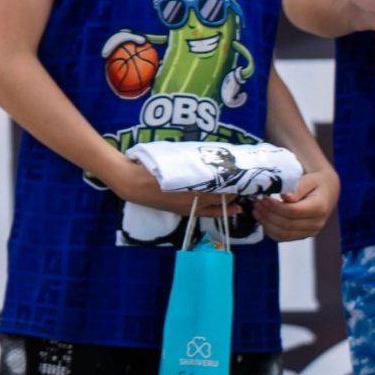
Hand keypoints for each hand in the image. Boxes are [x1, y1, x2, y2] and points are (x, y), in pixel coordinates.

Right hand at [93, 155, 239, 219]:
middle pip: (217, 200)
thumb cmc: (150, 169)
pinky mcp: (179, 211)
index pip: (218, 190)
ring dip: (224, 208)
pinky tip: (216, 209)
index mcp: (191, 190)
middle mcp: (190, 201)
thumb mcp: (172, 163)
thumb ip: (191, 164)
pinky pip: (200, 213)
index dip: (231, 186)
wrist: (131, 183)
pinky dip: (211, 211)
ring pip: (210, 210)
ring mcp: (184, 208)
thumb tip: (208, 162)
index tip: (240, 179)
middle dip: (231, 196)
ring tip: (238, 207)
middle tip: (243, 191)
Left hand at [254, 167, 337, 241]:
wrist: (326, 191)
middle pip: (287, 224)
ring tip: (256, 211)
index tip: (263, 198)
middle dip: (268, 214)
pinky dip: (270, 230)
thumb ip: (298, 188)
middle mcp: (317, 223)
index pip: (293, 211)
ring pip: (284, 234)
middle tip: (256, 203)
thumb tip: (284, 197)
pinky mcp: (303, 235)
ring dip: (266, 223)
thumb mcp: (309, 179)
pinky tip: (262, 219)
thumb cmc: (316, 182)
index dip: (275, 206)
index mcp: (319, 207)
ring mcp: (310, 231)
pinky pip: (284, 238)